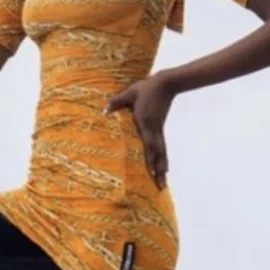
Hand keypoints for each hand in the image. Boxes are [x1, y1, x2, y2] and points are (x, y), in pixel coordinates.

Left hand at [106, 73, 174, 189]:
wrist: (166, 83)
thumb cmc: (146, 88)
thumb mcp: (130, 93)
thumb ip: (116, 102)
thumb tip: (104, 111)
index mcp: (145, 122)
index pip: (148, 144)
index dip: (150, 159)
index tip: (150, 172)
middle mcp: (153, 129)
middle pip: (157, 154)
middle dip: (159, 170)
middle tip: (160, 186)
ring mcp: (158, 130)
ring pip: (161, 152)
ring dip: (162, 168)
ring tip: (163, 182)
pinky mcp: (160, 128)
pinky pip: (162, 147)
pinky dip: (162, 159)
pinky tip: (163, 168)